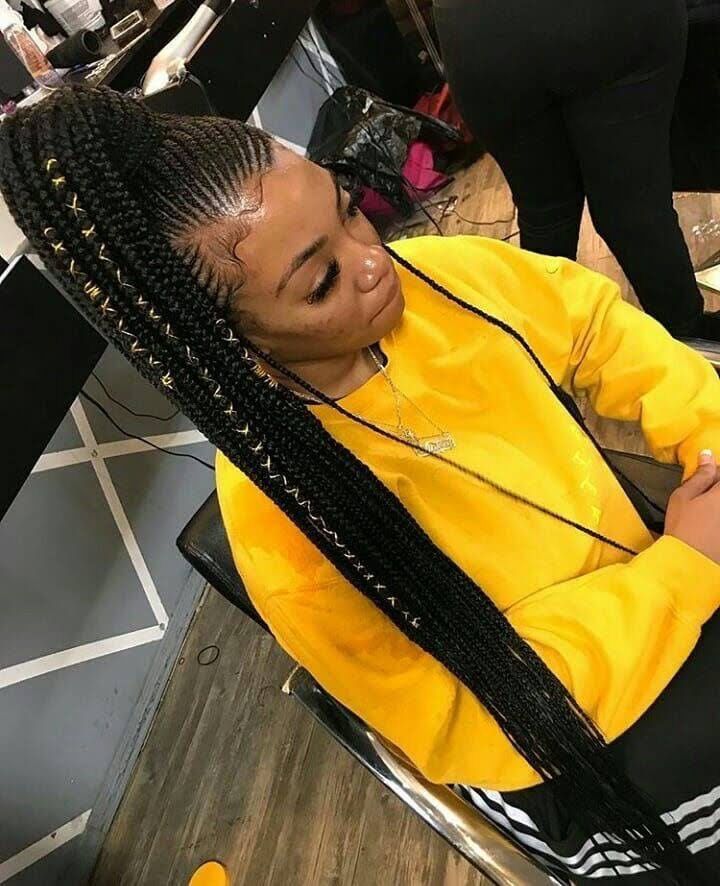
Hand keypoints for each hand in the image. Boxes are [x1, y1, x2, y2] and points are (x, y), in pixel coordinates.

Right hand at [665, 450, 719, 564]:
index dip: (714, 474)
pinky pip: (719, 519)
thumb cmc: (683, 528)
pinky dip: (715, 521)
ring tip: (706, 516)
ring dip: (714, 505)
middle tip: (705, 497)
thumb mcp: (683, 498)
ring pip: (718, 508)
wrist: (690, 564)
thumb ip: (699, 476)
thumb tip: (708, 455)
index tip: (706, 478)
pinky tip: (710, 527)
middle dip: (714, 490)